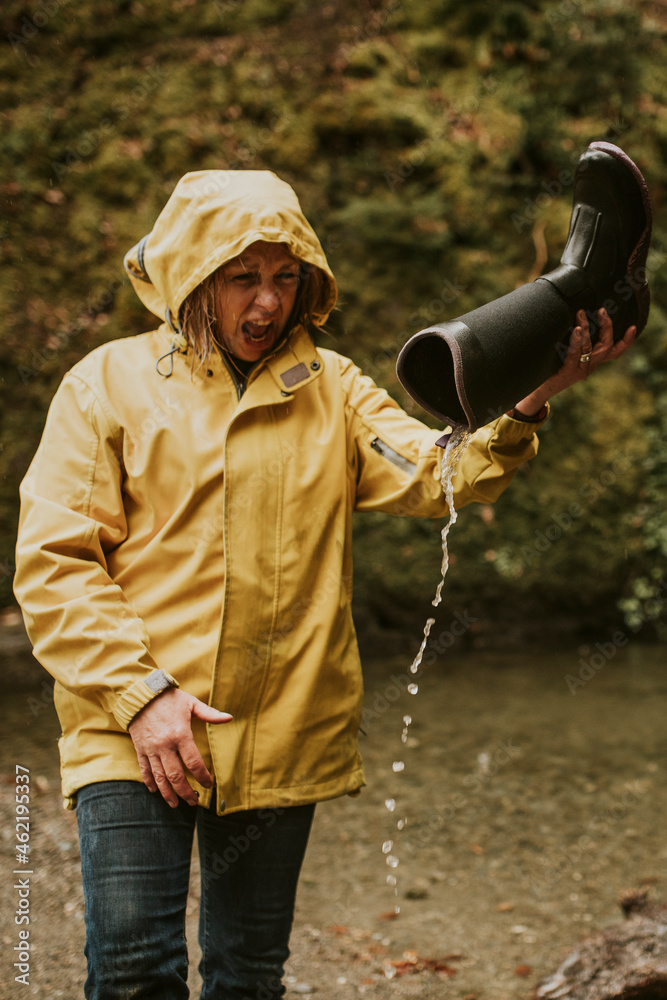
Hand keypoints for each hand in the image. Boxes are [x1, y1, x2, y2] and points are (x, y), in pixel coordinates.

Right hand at [129, 688, 231, 806]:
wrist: (140, 694)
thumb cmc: (169, 698)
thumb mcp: (191, 703)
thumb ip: (210, 713)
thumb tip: (229, 718)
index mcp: (181, 735)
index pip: (194, 762)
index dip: (203, 777)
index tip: (209, 785)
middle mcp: (165, 745)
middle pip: (176, 776)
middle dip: (185, 792)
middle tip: (193, 802)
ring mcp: (151, 749)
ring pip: (160, 777)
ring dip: (168, 793)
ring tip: (175, 804)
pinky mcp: (140, 749)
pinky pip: (144, 770)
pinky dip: (149, 782)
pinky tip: (155, 791)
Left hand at [513, 307, 636, 416]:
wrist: (535, 391)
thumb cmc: (549, 369)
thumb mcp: (565, 355)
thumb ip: (573, 341)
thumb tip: (574, 316)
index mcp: (591, 362)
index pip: (614, 353)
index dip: (626, 342)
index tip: (633, 327)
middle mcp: (589, 367)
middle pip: (606, 346)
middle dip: (606, 327)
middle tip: (602, 310)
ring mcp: (580, 371)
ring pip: (591, 347)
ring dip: (587, 328)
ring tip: (581, 314)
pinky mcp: (568, 372)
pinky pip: (576, 354)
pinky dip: (577, 340)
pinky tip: (578, 330)